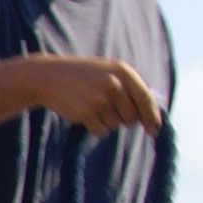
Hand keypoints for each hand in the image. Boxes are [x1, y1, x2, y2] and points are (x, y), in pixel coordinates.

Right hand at [3, 54, 163, 131]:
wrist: (48, 76)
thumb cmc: (83, 77)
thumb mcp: (108, 72)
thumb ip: (129, 88)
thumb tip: (150, 116)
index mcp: (123, 71)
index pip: (146, 99)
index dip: (152, 117)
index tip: (154, 131)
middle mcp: (114, 84)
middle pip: (131, 117)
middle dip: (122, 119)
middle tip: (106, 109)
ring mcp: (100, 98)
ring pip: (115, 125)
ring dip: (105, 122)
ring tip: (91, 106)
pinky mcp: (86, 112)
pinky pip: (100, 131)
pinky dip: (93, 127)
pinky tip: (83, 113)